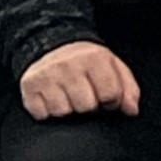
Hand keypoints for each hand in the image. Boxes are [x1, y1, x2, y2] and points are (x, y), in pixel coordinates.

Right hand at [20, 41, 141, 119]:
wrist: (54, 46)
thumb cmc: (87, 62)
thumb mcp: (113, 66)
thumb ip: (128, 88)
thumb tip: (132, 111)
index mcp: (94, 58)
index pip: (110, 94)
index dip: (112, 102)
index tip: (107, 99)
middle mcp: (68, 65)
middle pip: (86, 106)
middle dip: (89, 106)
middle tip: (86, 96)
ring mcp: (46, 76)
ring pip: (63, 112)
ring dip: (69, 110)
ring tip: (69, 96)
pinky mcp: (29, 87)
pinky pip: (42, 114)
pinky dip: (49, 112)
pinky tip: (53, 99)